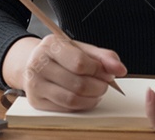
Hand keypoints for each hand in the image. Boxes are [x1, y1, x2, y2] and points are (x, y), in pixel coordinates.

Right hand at [2, 35, 126, 111]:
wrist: (34, 63)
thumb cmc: (60, 56)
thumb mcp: (80, 49)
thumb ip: (102, 57)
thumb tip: (120, 69)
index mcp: (50, 45)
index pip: (80, 63)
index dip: (99, 71)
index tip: (108, 73)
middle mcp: (38, 63)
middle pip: (78, 84)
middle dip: (98, 87)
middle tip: (104, 84)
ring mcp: (35, 83)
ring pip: (72, 99)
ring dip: (92, 98)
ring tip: (96, 92)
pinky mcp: (36, 100)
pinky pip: (66, 108)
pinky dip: (82, 105)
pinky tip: (85, 98)